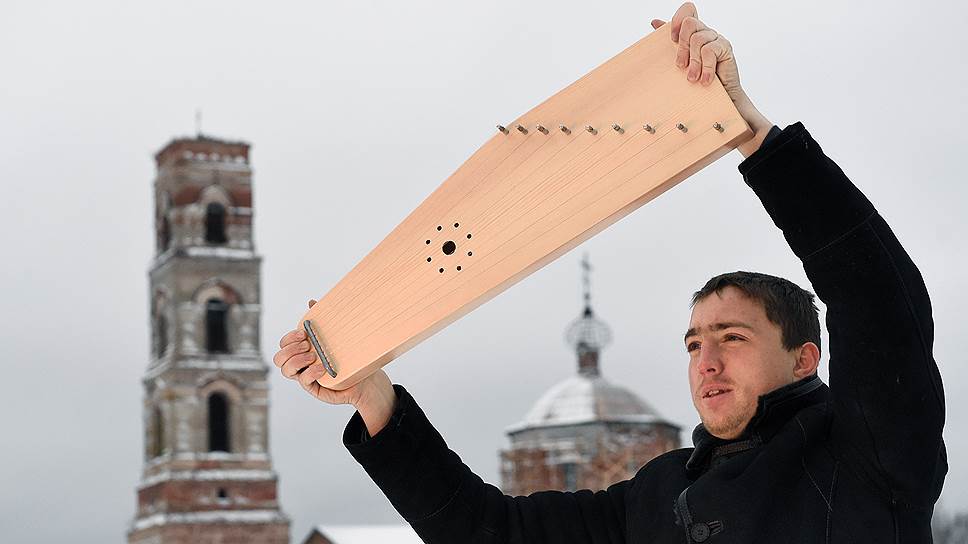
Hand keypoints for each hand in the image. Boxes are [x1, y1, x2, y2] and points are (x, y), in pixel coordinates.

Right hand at [273, 299, 395, 434]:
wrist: (367, 378)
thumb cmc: (350, 358)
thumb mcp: (337, 336)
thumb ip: (322, 320)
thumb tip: (312, 302)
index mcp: (303, 350)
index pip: (284, 344)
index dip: (289, 338)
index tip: (304, 333)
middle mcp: (302, 364)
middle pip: (279, 358)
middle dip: (290, 349)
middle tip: (307, 344)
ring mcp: (306, 376)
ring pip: (286, 370)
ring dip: (297, 360)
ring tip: (313, 356)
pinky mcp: (315, 388)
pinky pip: (304, 381)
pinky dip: (310, 373)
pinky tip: (321, 368)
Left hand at [651, 3, 744, 105]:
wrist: (720, 96)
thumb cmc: (699, 78)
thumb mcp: (681, 58)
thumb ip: (671, 40)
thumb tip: (654, 22)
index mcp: (694, 32)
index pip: (688, 10)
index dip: (677, 20)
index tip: (672, 40)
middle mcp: (706, 32)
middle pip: (690, 23)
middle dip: (682, 46)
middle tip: (680, 65)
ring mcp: (716, 38)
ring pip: (698, 39)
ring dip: (693, 62)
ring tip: (692, 78)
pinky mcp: (725, 48)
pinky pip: (710, 50)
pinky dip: (705, 67)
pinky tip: (704, 80)